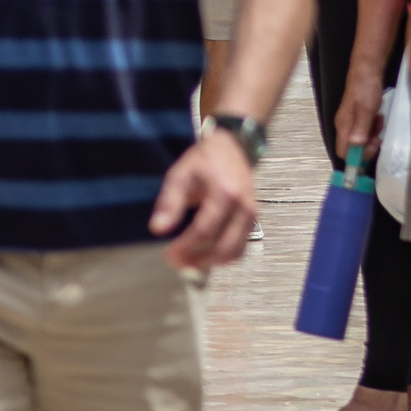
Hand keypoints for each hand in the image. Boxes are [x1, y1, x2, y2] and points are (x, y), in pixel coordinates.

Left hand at [152, 128, 261, 269]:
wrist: (233, 146)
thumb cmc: (205, 159)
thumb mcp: (181, 174)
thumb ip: (170, 202)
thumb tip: (158, 229)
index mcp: (226, 193)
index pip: (205, 230)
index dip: (185, 247)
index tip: (168, 255)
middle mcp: (244, 206)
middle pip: (224, 247)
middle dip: (199, 260)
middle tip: (178, 263)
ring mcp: (251, 214)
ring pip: (235, 251)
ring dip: (212, 262)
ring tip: (190, 262)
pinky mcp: (252, 220)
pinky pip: (240, 246)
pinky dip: (223, 256)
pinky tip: (205, 254)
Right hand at [334, 67, 386, 161]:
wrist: (368, 69)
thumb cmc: (366, 86)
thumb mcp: (366, 108)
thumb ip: (361, 128)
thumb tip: (356, 146)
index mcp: (343, 126)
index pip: (344, 152)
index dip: (358, 156)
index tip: (372, 147)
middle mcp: (345, 126)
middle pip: (354, 148)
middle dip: (368, 145)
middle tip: (378, 135)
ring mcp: (352, 121)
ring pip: (361, 139)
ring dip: (372, 135)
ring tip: (378, 121)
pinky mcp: (359, 116)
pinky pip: (366, 129)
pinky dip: (374, 127)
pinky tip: (378, 117)